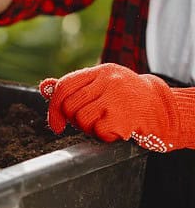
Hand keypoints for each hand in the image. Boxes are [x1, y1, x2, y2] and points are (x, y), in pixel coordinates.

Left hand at [39, 63, 194, 152]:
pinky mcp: (123, 116)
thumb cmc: (129, 99)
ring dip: (90, 129)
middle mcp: (108, 81)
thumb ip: (74, 87)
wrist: (165, 109)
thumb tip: (43, 87)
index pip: (64, 86)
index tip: (56, 124)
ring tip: (107, 124)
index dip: (53, 107)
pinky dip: (105, 136)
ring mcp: (116, 97)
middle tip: (91, 123)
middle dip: (75, 121)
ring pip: (81, 120)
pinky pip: (98, 132)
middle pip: (69, 106)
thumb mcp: (103, 85)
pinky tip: (119, 130)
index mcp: (101, 71)